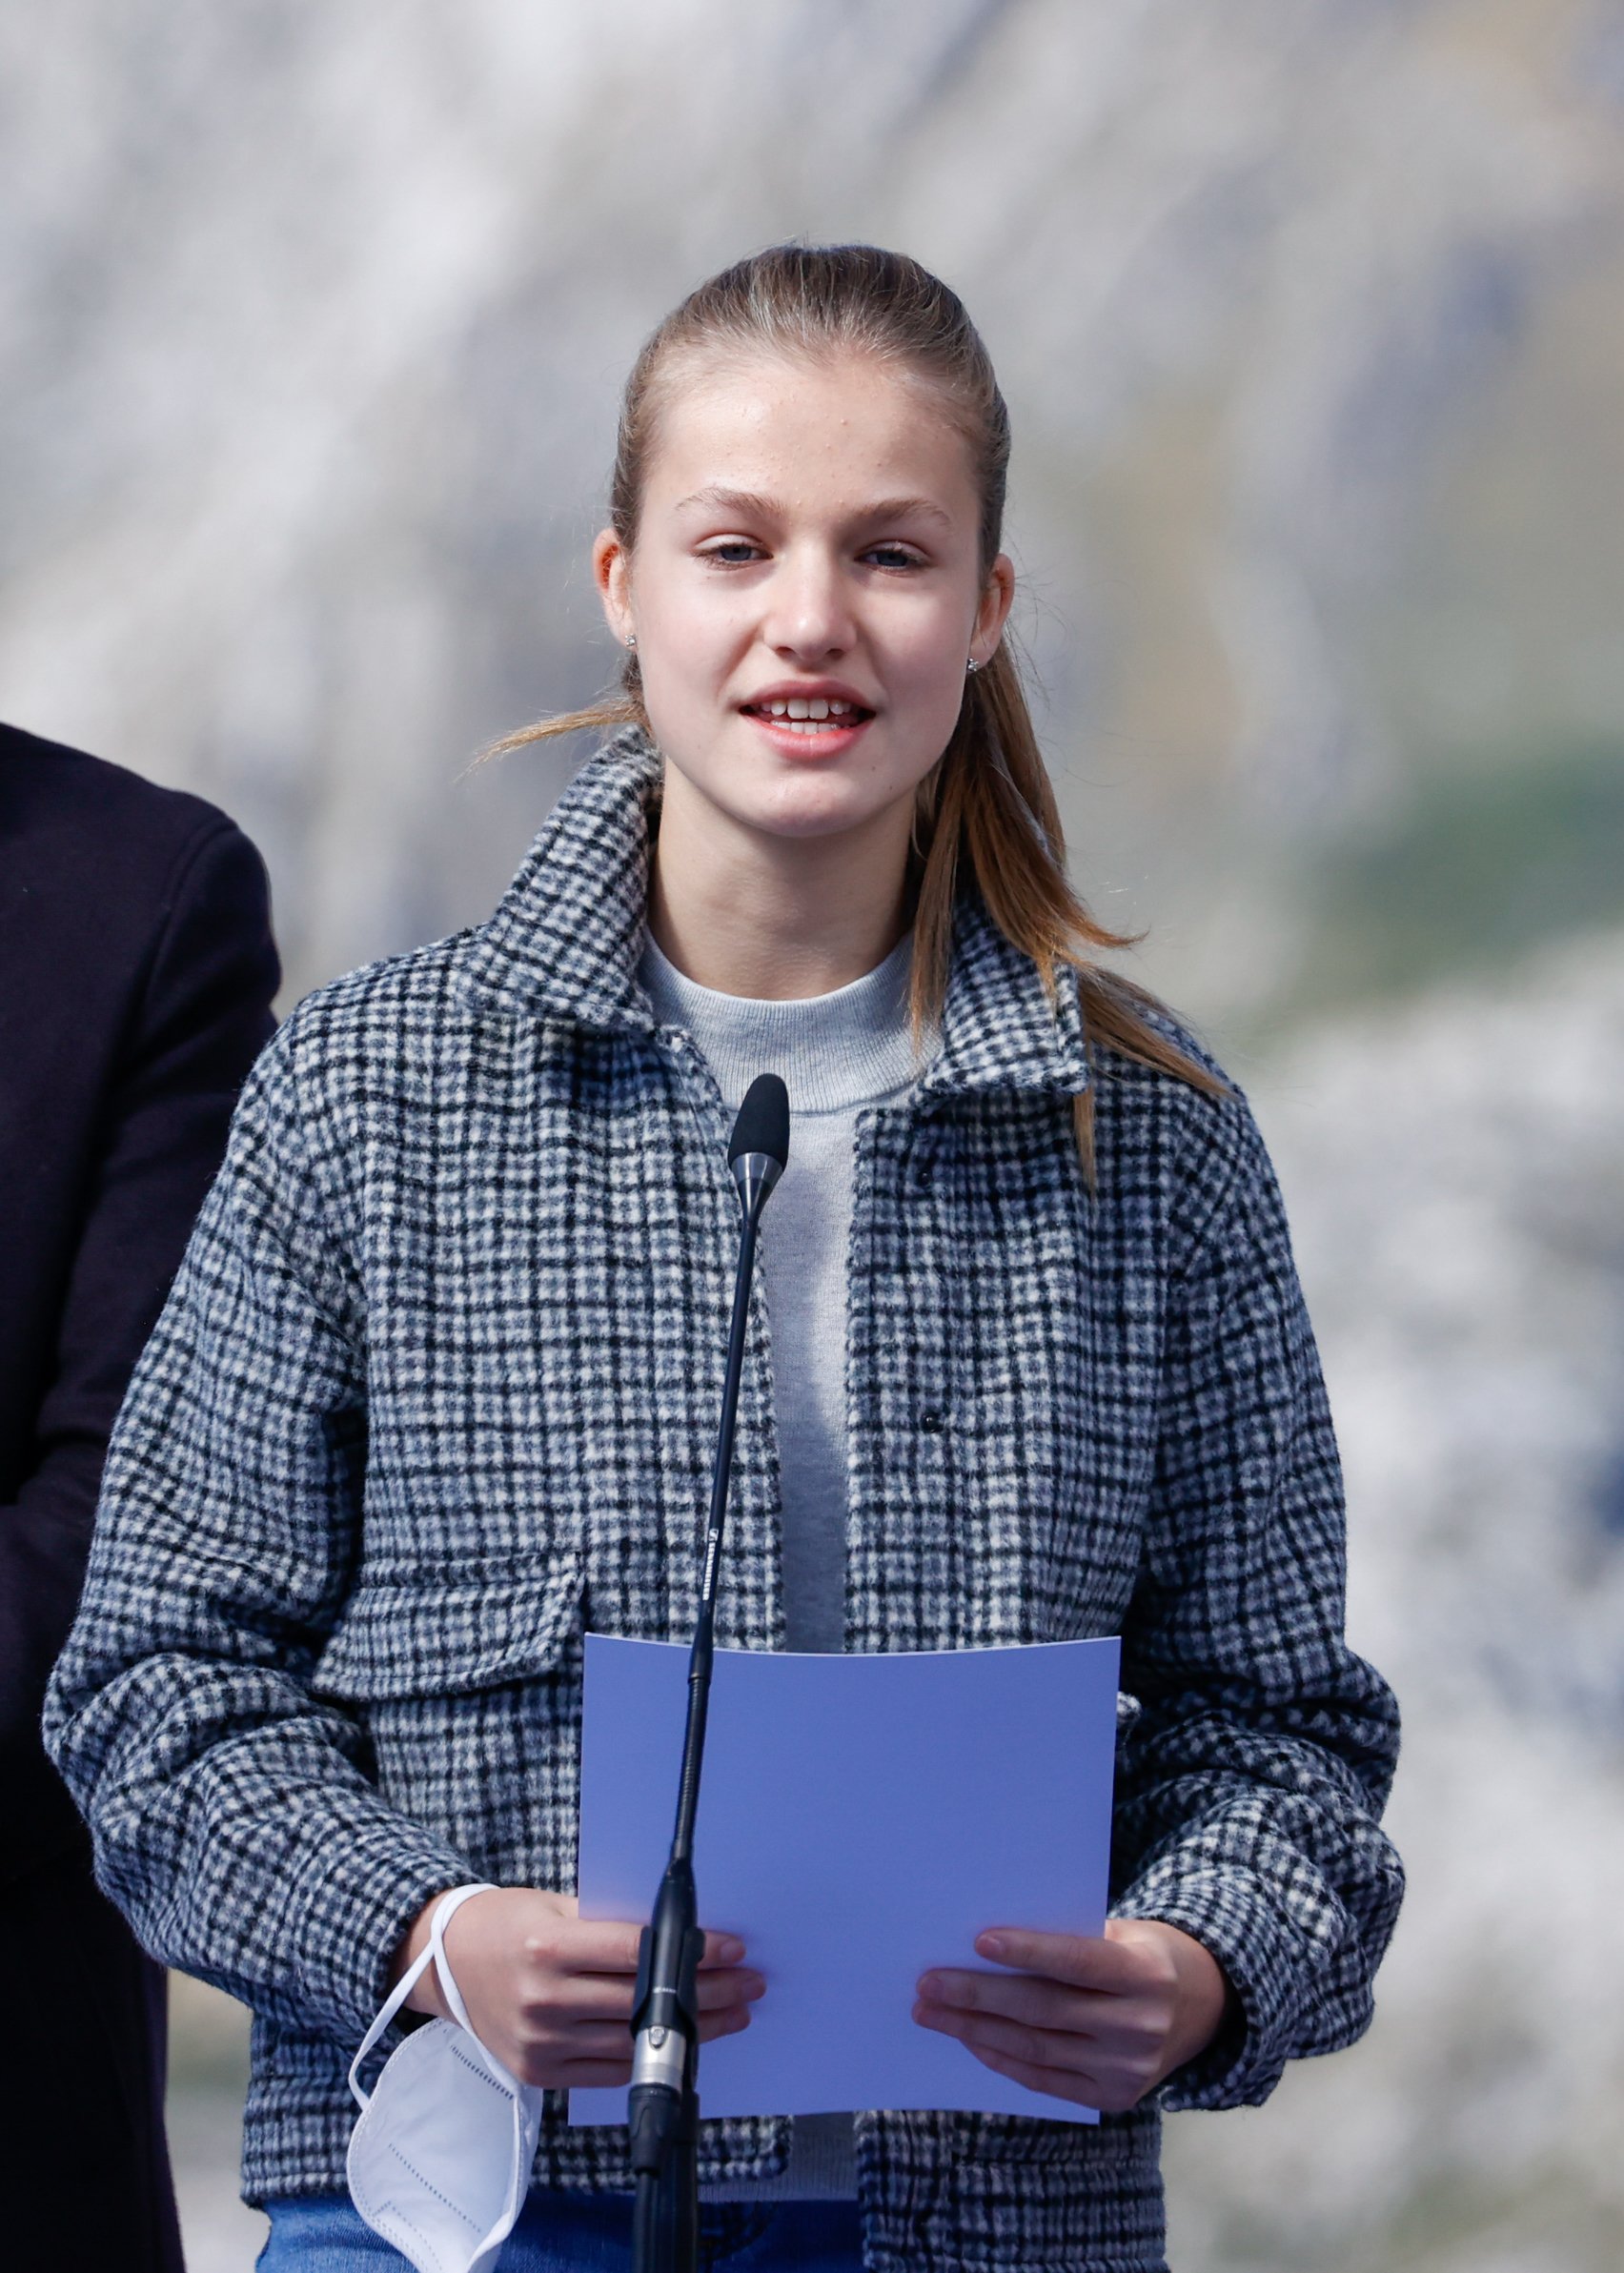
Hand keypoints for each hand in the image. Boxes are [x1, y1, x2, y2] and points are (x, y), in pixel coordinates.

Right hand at [391, 1887, 763, 2089]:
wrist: (446, 1965)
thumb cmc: (508, 1923)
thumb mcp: (557, 1907)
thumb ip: (611, 1923)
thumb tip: (680, 1931)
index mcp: (548, 1948)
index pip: (636, 1951)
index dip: (690, 1952)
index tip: (733, 1948)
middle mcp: (544, 2000)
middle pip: (643, 1999)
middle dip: (706, 1993)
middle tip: (749, 1983)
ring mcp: (542, 2043)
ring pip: (633, 2041)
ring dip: (692, 2031)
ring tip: (733, 2015)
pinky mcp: (540, 2073)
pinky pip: (609, 2070)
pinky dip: (651, 2056)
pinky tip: (686, 2044)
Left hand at [913, 1917, 1232, 2111]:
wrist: (1204, 2008)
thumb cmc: (1143, 1956)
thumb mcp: (1125, 1933)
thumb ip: (1073, 1938)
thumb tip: (990, 1942)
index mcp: (1144, 1974)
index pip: (1077, 1962)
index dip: (1028, 1951)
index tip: (977, 1941)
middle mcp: (1138, 2026)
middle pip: (1045, 2010)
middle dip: (979, 1996)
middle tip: (928, 1983)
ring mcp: (1126, 2069)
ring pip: (1036, 2048)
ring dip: (976, 2030)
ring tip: (932, 2012)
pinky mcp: (1113, 2097)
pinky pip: (1045, 2080)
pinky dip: (1002, 2059)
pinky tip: (970, 2038)